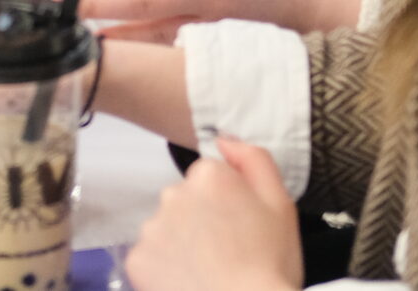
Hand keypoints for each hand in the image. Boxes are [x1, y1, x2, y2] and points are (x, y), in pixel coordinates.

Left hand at [125, 136, 301, 290]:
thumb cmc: (269, 265)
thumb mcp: (281, 205)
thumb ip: (254, 160)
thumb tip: (223, 141)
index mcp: (208, 176)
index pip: (211, 180)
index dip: (229, 205)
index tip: (241, 229)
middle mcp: (173, 193)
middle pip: (186, 202)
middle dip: (202, 222)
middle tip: (228, 253)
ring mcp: (152, 227)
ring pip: (167, 230)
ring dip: (182, 245)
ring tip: (209, 271)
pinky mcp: (137, 259)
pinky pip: (150, 258)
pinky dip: (165, 270)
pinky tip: (189, 282)